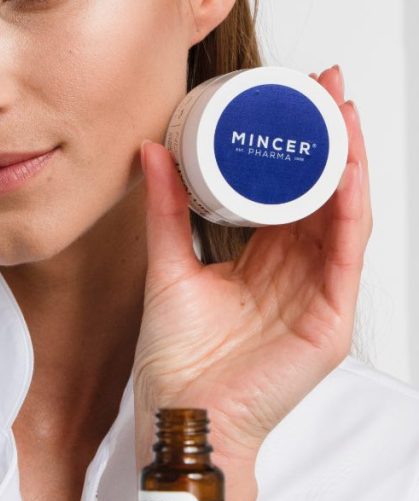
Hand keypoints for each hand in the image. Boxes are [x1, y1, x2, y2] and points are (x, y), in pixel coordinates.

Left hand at [134, 65, 369, 500]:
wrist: (178, 415)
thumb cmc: (176, 358)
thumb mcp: (168, 265)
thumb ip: (165, 209)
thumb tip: (151, 149)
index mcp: (263, 261)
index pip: (290, 192)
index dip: (295, 145)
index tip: (291, 95)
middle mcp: (296, 273)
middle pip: (323, 194)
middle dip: (329, 138)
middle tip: (326, 85)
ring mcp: (318, 297)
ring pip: (343, 217)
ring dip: (348, 162)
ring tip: (342, 112)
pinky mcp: (329, 322)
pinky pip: (345, 257)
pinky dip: (349, 211)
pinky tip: (348, 171)